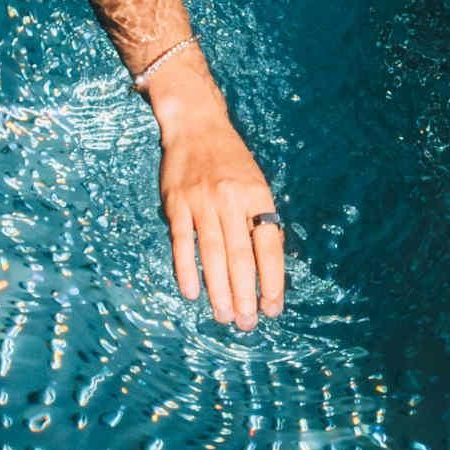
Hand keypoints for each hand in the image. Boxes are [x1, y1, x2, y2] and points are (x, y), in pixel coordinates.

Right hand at [153, 108, 284, 329]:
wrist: (196, 125)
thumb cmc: (230, 161)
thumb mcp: (255, 183)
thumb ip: (259, 220)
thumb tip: (266, 267)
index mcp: (258, 196)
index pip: (269, 246)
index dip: (272, 280)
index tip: (273, 308)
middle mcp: (232, 200)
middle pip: (240, 255)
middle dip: (245, 294)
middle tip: (248, 323)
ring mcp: (202, 201)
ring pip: (212, 254)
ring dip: (219, 290)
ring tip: (224, 316)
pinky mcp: (176, 203)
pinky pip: (182, 242)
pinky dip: (187, 270)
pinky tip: (192, 293)